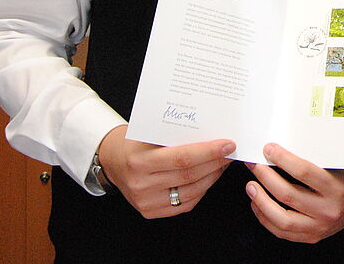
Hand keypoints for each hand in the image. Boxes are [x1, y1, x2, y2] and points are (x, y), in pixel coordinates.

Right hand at [96, 125, 234, 217]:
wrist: (112, 161)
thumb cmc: (134, 142)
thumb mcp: (150, 133)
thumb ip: (176, 135)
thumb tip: (212, 132)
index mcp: (139, 162)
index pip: (182, 158)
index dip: (208, 152)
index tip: (228, 144)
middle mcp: (141, 185)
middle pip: (189, 175)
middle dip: (215, 162)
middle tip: (231, 152)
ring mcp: (146, 202)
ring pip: (191, 191)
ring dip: (213, 176)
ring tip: (223, 162)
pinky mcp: (151, 212)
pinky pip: (186, 203)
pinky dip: (202, 189)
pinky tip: (210, 176)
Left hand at [245, 143, 343, 242]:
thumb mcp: (339, 165)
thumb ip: (317, 158)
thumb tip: (285, 144)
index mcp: (338, 187)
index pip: (305, 172)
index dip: (283, 159)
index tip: (269, 149)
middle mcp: (328, 209)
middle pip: (288, 194)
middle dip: (266, 177)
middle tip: (255, 164)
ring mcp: (319, 226)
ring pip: (282, 218)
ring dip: (261, 201)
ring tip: (251, 186)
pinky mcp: (310, 236)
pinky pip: (282, 231)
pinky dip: (265, 217)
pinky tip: (258, 204)